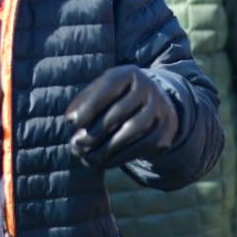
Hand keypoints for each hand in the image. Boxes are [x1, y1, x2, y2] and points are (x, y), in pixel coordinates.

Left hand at [65, 65, 179, 169]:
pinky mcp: (165, 130)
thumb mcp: (100, 94)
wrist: (153, 107)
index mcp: (129, 73)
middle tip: (76, 144)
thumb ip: (84, 104)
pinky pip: (143, 146)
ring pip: (132, 130)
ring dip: (107, 147)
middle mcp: (148, 87)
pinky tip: (104, 162)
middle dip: (95, 131)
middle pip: (119, 111)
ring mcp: (159, 108)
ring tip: (88, 157)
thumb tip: (71, 120)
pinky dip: (121, 156)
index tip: (72, 122)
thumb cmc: (116, 99)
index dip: (90, 105)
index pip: (109, 86)